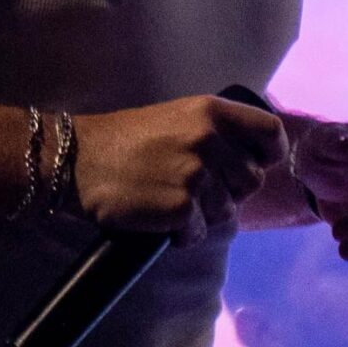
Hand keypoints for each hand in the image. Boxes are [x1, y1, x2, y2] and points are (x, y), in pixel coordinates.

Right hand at [72, 95, 287, 240]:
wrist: (76, 161)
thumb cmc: (126, 142)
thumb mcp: (178, 118)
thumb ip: (218, 132)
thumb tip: (255, 161)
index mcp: (212, 111)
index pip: (271, 134)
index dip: (269, 155)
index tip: (255, 165)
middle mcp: (210, 139)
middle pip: (252, 180)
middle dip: (228, 191)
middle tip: (192, 187)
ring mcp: (197, 173)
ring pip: (228, 211)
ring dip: (202, 215)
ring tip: (168, 200)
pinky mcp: (182, 206)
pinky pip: (201, 233)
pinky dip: (183, 235)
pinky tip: (159, 219)